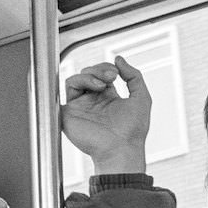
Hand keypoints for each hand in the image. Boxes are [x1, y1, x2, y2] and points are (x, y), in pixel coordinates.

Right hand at [62, 55, 151, 172]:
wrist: (121, 148)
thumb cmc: (133, 131)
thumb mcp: (142, 98)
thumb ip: (134, 76)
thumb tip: (119, 59)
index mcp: (108, 100)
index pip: (102, 75)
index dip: (108, 69)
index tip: (118, 73)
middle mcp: (93, 103)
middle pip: (88, 74)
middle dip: (100, 69)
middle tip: (112, 76)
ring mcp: (80, 107)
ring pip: (76, 79)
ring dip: (90, 74)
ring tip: (103, 84)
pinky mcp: (70, 112)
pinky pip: (66, 89)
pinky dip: (78, 81)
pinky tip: (93, 87)